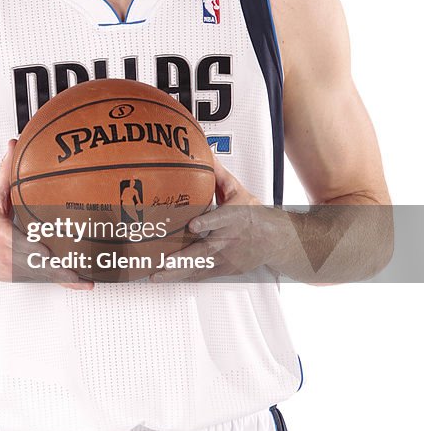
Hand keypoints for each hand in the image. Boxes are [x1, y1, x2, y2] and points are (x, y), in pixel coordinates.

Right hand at [0, 140, 93, 289]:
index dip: (39, 250)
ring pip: (44, 275)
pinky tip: (80, 282)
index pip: (22, 245)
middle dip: (62, 267)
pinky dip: (61, 280)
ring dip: (66, 277)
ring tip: (88, 278)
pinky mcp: (20, 276)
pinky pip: (43, 279)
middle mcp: (10, 256)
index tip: (52, 252)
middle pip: (39, 263)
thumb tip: (14, 147)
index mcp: (2, 236)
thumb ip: (5, 173)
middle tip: (84, 269)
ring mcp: (16, 269)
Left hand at [149, 157, 294, 282]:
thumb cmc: (253, 213)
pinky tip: (167, 278)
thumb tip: (203, 152)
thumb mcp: (237, 190)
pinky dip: (184, 277)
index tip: (193, 225)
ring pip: (200, 266)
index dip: (208, 222)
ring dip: (177, 272)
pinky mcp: (225, 269)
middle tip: (163, 262)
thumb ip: (217, 174)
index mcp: (234, 217)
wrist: (275, 239)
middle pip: (206, 250)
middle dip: (183, 258)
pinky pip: (203, 274)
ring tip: (156, 275)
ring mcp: (227, 257)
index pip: (222, 219)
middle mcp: (229, 239)